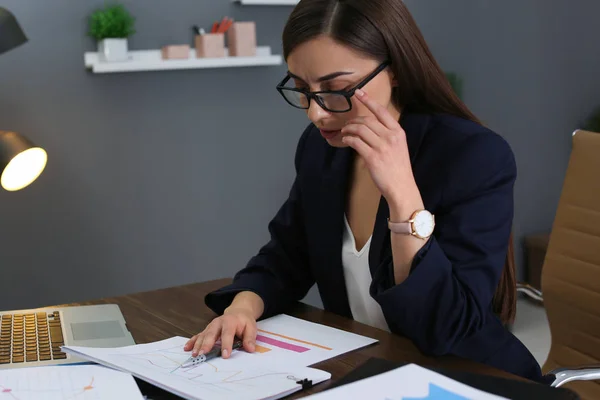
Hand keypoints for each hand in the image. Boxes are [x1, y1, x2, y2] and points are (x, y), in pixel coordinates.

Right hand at [183, 306, 256, 358]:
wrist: (238, 312)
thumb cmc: (244, 322)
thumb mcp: (251, 327)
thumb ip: (250, 338)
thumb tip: (250, 349)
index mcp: (230, 321)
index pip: (227, 333)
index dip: (226, 344)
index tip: (225, 355)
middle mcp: (218, 322)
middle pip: (211, 333)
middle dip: (206, 344)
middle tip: (202, 354)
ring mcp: (211, 326)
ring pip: (203, 335)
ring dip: (198, 345)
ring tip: (195, 354)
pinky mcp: (207, 330)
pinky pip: (198, 335)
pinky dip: (192, 342)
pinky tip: (187, 348)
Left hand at [341, 89, 416, 205]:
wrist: (401, 187)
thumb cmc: (398, 168)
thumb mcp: (398, 146)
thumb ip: (387, 135)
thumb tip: (368, 127)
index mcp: (398, 132)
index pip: (381, 111)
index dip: (368, 101)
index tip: (358, 93)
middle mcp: (391, 136)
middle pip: (367, 120)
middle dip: (353, 120)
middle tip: (346, 124)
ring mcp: (382, 147)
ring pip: (360, 129)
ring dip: (348, 129)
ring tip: (344, 132)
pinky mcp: (373, 157)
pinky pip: (356, 142)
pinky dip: (348, 139)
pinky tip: (345, 140)